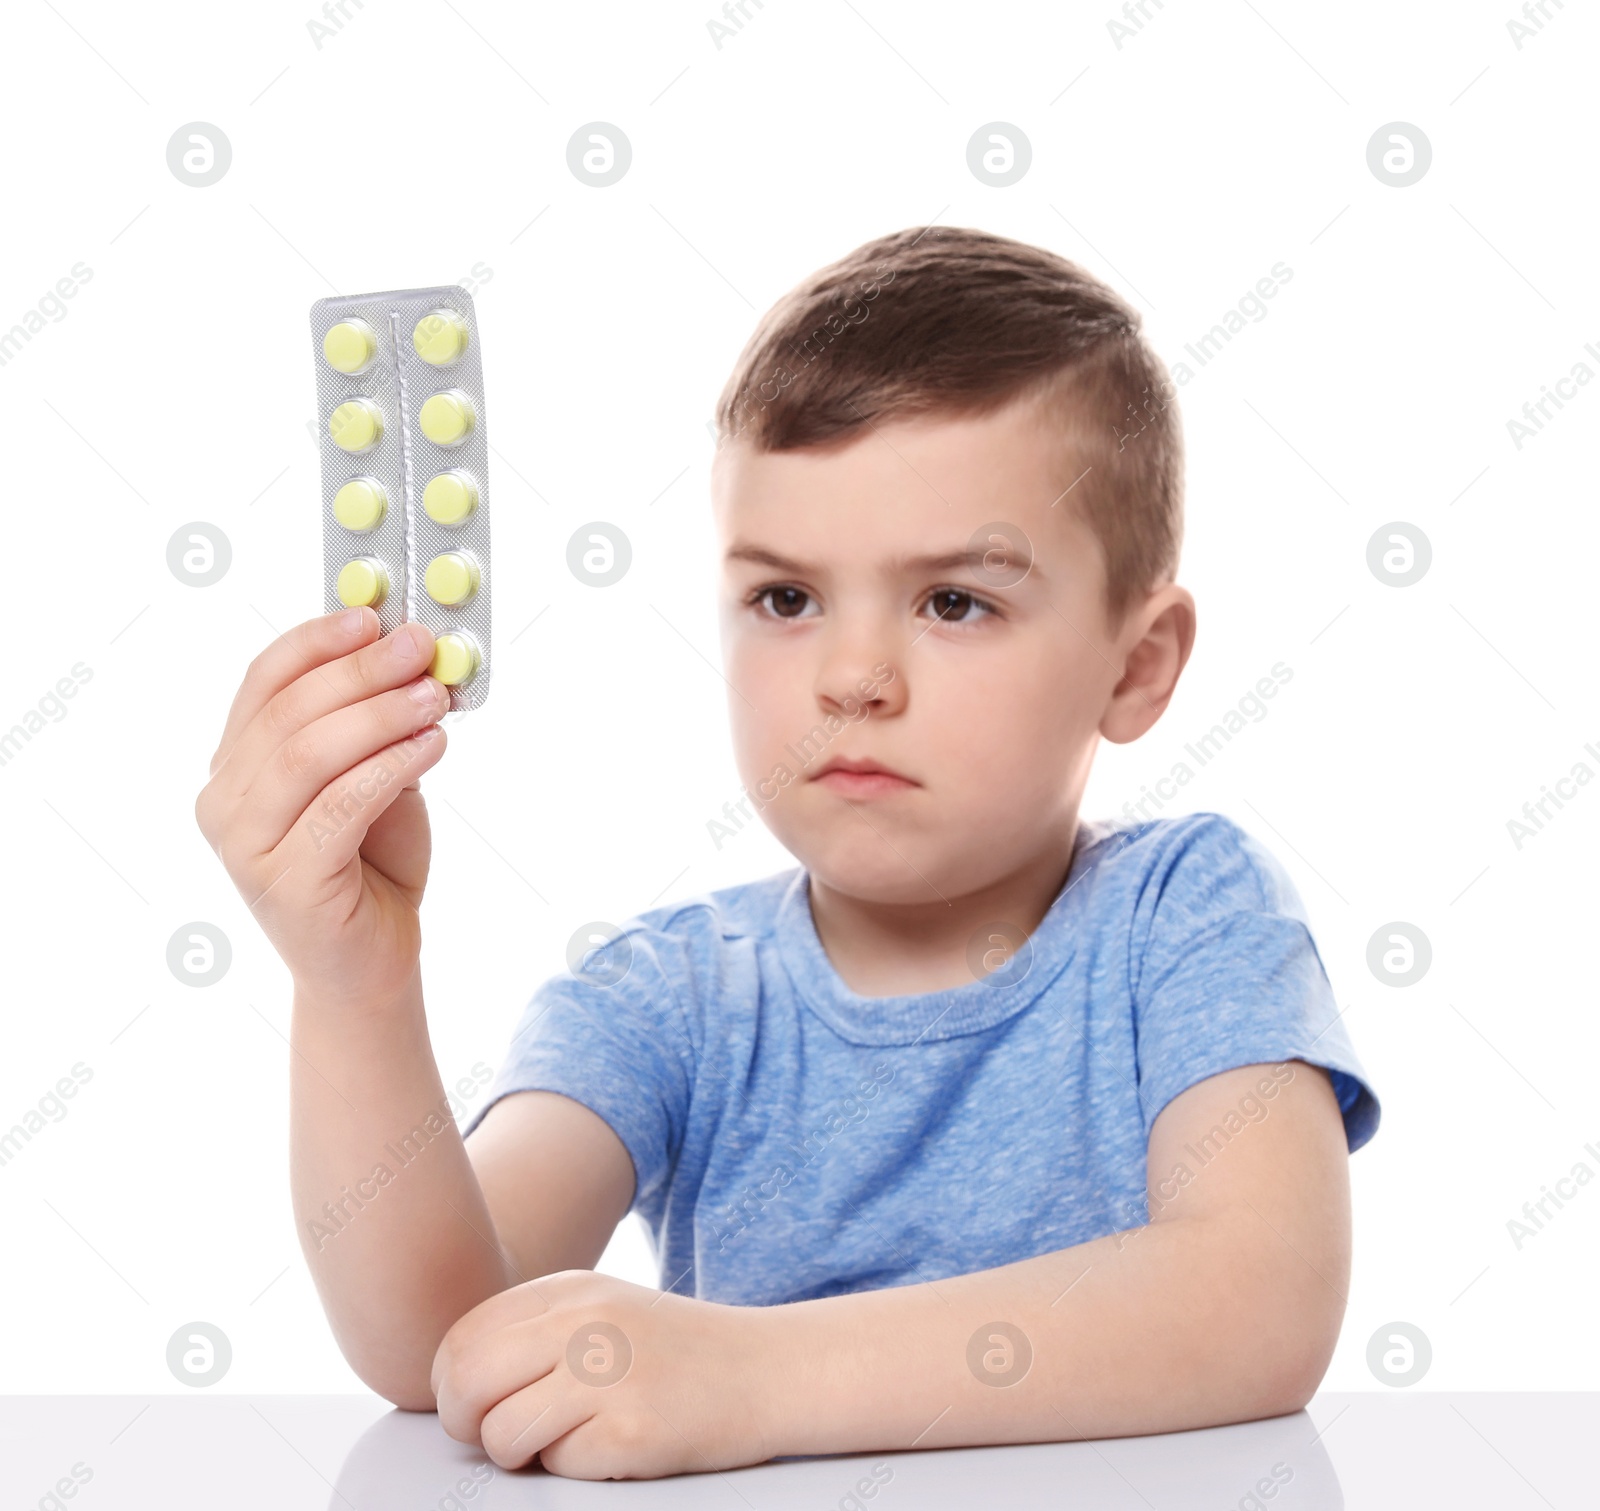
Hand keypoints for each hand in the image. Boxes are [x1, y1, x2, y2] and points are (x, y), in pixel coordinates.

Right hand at [194, 608, 449, 1011]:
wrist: (369, 961)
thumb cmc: (370, 863)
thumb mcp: (371, 779)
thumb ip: (373, 727)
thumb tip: (410, 655)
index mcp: (235, 765)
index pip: (263, 682)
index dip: (316, 641)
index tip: (372, 616)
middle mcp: (224, 801)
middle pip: (289, 712)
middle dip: (362, 672)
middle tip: (421, 648)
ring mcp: (246, 846)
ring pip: (310, 755)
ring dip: (381, 715)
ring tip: (436, 697)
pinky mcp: (286, 883)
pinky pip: (340, 806)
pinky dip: (390, 767)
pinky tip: (432, 746)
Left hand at [431, 1270, 779, 1479]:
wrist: (768, 1369)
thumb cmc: (678, 1350)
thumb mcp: (601, 1309)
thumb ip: (533, 1330)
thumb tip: (456, 1381)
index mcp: (567, 1290)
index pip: (461, 1337)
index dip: (451, 1386)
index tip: (475, 1406)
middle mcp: (582, 1322)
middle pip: (466, 1381)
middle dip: (466, 1423)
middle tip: (497, 1435)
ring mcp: (608, 1373)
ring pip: (501, 1433)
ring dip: (520, 1453)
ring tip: (561, 1440)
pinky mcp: (631, 1428)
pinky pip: (558, 1466)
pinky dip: (574, 1468)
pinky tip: (611, 1444)